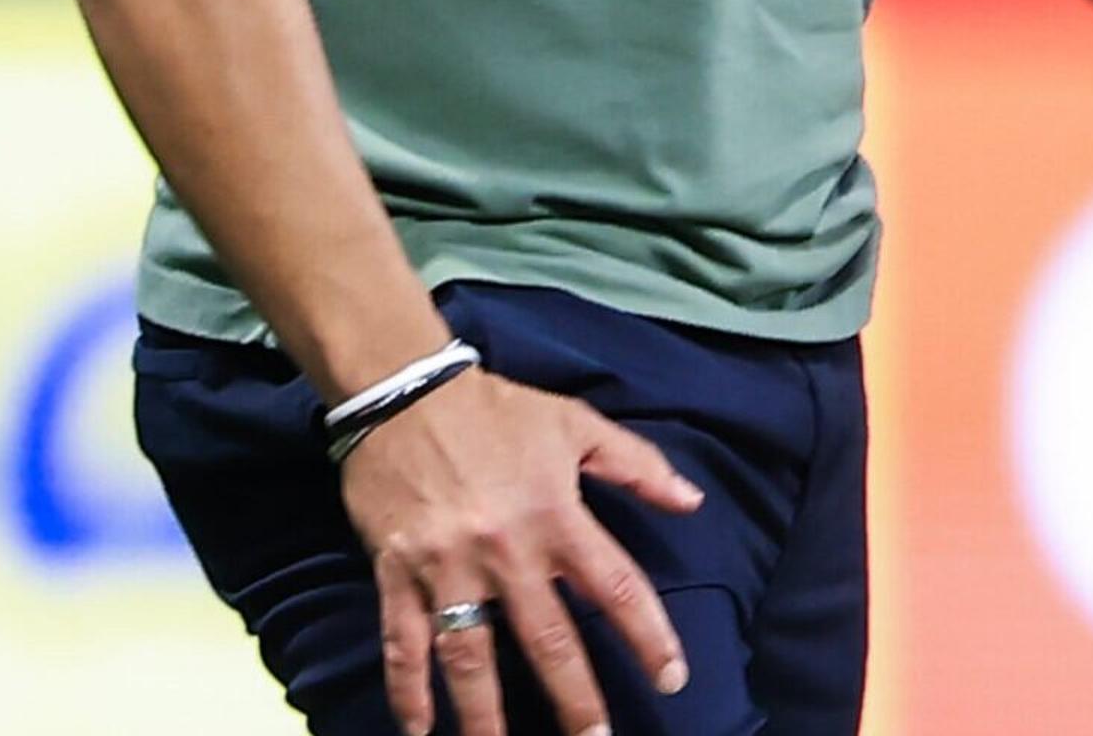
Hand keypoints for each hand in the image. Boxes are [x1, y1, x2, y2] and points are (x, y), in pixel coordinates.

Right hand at [342, 368, 707, 735]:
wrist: (405, 390)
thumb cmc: (498, 410)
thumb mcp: (576, 425)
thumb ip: (637, 465)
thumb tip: (693, 502)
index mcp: (557, 516)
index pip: (616, 586)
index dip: (648, 635)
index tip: (673, 678)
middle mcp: (506, 551)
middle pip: (548, 640)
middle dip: (576, 699)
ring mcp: (449, 567)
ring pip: (470, 656)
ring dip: (484, 715)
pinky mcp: (399, 573)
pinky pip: (402, 642)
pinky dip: (407, 690)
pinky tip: (418, 730)